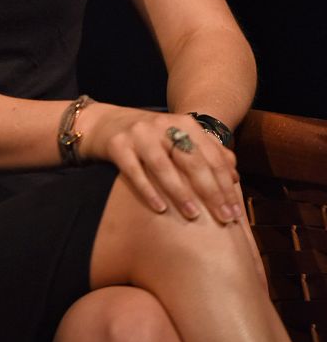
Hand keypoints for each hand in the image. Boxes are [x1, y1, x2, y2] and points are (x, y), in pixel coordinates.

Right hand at [80, 103, 241, 224]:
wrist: (105, 123)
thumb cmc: (150, 138)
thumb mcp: (179, 137)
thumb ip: (206, 152)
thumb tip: (234, 176)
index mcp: (184, 123)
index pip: (212, 156)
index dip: (226, 184)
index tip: (236, 211)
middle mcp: (163, 125)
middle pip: (191, 160)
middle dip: (211, 191)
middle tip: (224, 218)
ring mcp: (139, 134)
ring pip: (164, 166)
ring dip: (181, 192)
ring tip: (195, 215)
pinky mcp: (118, 145)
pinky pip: (134, 171)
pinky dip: (148, 190)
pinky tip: (160, 209)